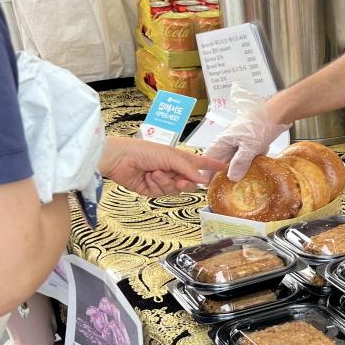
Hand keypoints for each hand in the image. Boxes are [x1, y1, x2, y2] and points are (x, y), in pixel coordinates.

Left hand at [99, 137, 224, 196]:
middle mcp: (172, 169)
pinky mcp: (152, 190)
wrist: (120, 159)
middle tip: (180, 181)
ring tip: (155, 173)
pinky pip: (162, 193)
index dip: (211, 165)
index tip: (223, 167)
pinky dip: (156, 185)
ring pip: (175, 190)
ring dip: (166, 182)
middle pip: (189, 182)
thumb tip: (204, 180)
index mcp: (178, 158)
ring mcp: (163, 180)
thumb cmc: (144, 151)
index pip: (199, 162)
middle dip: (185, 183)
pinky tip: (148, 177)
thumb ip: (188, 169)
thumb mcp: (170, 156)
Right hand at [201, 84, 290, 182]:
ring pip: (234, 158)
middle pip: (221, 159)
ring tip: (236, 181)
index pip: (209, 158)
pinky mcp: (251, 141)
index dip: (207, 172)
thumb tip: (232, 177)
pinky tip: (252, 169)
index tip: (207, 184)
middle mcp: (229, 140)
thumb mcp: (249, 147)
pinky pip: (246, 155)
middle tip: (222, 186)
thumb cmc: (260, 124)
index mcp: (223, 140)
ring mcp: (240, 140)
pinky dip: (248, 162)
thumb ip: (240, 163)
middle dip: (221, 173)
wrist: (277, 112)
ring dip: (236, 168)